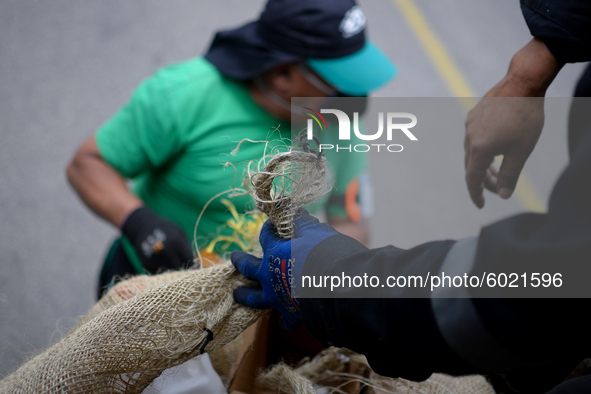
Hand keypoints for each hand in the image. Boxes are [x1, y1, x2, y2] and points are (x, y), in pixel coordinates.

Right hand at [121, 207, 193, 272]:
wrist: (142, 226)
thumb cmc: (165, 229)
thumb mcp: (180, 232)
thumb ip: (187, 247)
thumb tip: (193, 262)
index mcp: (177, 242)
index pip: (190, 261)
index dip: (191, 262)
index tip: (189, 261)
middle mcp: (166, 252)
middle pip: (179, 268)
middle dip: (181, 266)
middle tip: (178, 260)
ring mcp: (156, 258)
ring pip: (169, 272)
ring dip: (170, 267)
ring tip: (167, 258)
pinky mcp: (147, 265)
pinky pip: (159, 272)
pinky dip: (161, 268)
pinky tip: (159, 258)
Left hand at [231, 211, 339, 329]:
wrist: (340, 287)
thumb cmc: (329, 253)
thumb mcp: (315, 231)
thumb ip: (301, 221)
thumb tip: (292, 208)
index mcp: (274, 251)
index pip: (265, 236)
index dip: (267, 229)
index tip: (270, 225)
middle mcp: (270, 275)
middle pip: (248, 267)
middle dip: (239, 260)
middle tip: (233, 257)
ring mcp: (278, 297)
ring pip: (254, 298)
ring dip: (245, 295)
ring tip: (236, 294)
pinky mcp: (291, 314)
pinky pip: (284, 320)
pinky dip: (284, 321)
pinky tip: (283, 322)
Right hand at [464, 38, 560, 207]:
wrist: (522, 82)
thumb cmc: (525, 116)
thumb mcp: (522, 150)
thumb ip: (510, 174)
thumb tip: (503, 194)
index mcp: (480, 149)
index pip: (473, 179)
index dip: (476, 194)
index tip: (481, 204)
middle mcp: (470, 138)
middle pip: (471, 167)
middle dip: (483, 180)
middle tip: (498, 187)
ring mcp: (470, 125)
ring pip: (471, 152)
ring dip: (483, 164)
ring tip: (498, 168)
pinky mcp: (473, 115)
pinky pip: (472, 138)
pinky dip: (481, 149)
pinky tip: (495, 146)